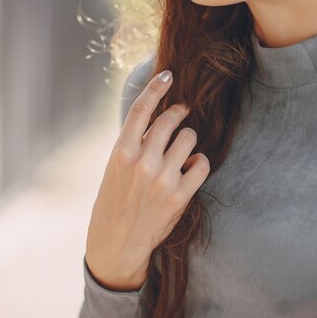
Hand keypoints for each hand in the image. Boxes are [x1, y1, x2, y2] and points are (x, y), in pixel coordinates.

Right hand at [85, 69, 210, 291]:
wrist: (117, 242)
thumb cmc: (114, 201)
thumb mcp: (114, 168)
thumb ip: (134, 144)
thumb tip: (159, 119)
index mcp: (121, 152)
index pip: (141, 109)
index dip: (156, 88)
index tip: (168, 75)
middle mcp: (142, 162)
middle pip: (169, 120)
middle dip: (179, 112)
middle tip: (183, 111)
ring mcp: (163, 178)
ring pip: (189, 137)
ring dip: (188, 138)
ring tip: (182, 148)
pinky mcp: (181, 195)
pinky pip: (202, 163)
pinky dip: (199, 162)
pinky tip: (190, 167)